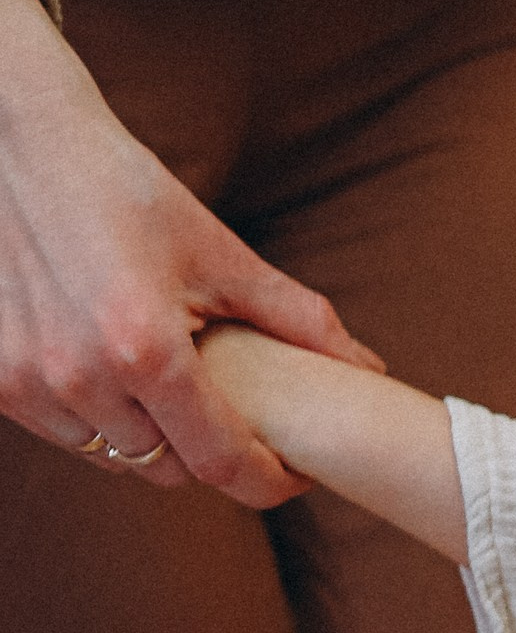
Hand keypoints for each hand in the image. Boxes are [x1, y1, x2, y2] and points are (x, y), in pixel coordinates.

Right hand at [0, 0, 377, 503]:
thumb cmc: (126, 192)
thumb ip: (297, 319)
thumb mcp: (219, 252)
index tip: (295, 474)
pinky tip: (115, 371)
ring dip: (150, 438)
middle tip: (237, 414)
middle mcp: (81, 380)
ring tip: (171, 383)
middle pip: (168, 469)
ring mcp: (29, 386)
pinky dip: (99, 419)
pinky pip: (66, 434)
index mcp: (146, 350)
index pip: (221, 463)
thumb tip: (365, 366)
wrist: (24, 151)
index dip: (269, 481)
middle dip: (209, 452)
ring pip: (114, 457)